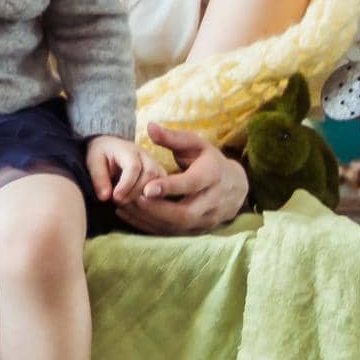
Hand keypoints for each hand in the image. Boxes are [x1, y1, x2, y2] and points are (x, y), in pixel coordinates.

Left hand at [85, 134, 165, 205]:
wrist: (110, 149)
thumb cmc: (101, 155)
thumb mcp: (93, 162)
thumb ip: (98, 178)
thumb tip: (105, 197)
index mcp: (128, 150)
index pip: (134, 167)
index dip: (126, 185)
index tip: (115, 197)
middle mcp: (146, 156)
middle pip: (150, 174)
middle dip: (136, 192)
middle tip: (121, 202)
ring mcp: (155, 166)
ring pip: (160, 182)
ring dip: (145, 198)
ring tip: (127, 204)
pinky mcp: (160, 177)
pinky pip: (163, 191)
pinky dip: (152, 201)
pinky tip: (136, 208)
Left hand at [113, 123, 249, 235]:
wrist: (235, 185)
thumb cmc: (209, 160)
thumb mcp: (195, 144)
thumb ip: (172, 138)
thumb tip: (149, 126)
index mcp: (212, 175)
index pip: (191, 184)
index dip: (169, 187)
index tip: (147, 188)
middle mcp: (213, 201)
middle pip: (184, 213)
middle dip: (155, 209)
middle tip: (129, 200)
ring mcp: (207, 219)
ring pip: (177, 227)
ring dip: (149, 219)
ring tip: (124, 207)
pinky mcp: (198, 231)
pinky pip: (172, 234)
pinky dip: (150, 227)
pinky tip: (130, 216)